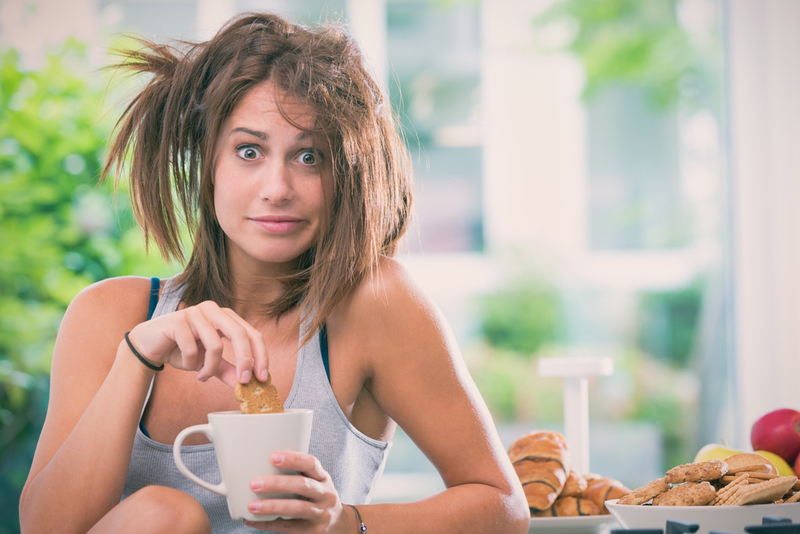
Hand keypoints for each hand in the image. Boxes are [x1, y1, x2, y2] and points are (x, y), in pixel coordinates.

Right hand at [125, 301, 268, 386]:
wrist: (148, 345)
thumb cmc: (181, 349)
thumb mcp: (209, 362)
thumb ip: (228, 370)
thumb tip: (247, 383)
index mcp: (226, 316)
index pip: (252, 333)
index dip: (260, 355)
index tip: (263, 378)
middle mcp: (213, 310)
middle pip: (239, 333)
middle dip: (245, 360)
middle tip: (243, 381)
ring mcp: (195, 312)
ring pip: (215, 344)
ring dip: (210, 367)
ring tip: (202, 375)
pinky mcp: (178, 320)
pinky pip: (192, 348)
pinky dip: (191, 363)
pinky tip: (184, 363)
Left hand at [244, 451, 350, 532]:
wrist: (339, 525)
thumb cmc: (319, 498)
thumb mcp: (317, 483)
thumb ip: (298, 475)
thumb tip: (261, 466)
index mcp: (323, 478)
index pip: (311, 463)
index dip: (293, 459)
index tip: (273, 457)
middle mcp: (325, 494)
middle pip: (303, 485)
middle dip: (277, 484)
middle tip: (254, 484)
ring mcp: (321, 514)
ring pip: (297, 508)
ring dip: (272, 506)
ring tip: (252, 505)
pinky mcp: (314, 531)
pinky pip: (289, 528)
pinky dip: (269, 524)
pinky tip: (253, 520)